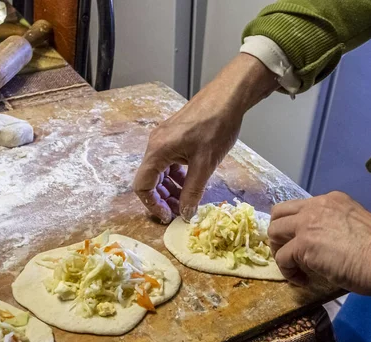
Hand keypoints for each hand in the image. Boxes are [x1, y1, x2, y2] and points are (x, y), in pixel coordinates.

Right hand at [133, 53, 278, 222]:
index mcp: (158, 151)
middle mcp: (155, 144)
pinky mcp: (173, 136)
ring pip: (159, 171)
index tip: (169, 216)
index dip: (153, 205)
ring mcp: (163, 138)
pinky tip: (190, 181)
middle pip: (149, 179)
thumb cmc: (216, 127)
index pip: (142, 185)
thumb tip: (186, 215)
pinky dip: (176, 175)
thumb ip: (192, 192)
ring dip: (170, 188)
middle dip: (162, 199)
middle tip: (179, 211)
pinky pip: (168, 161)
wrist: (228, 97)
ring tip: (186, 200)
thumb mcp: (205, 165)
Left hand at [268, 191, 370, 295]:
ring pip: (274, 232)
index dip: (293, 226)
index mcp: (331, 200)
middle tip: (288, 254)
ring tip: (294, 268)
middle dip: (278, 235)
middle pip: (279, 214)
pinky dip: (288, 272)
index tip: (299, 243)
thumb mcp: (353, 226)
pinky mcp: (303, 244)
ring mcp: (308, 223)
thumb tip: (322, 245)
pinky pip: (282, 258)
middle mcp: (316, 206)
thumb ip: (333, 227)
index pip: (299, 207)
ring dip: (279, 252)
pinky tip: (303, 281)